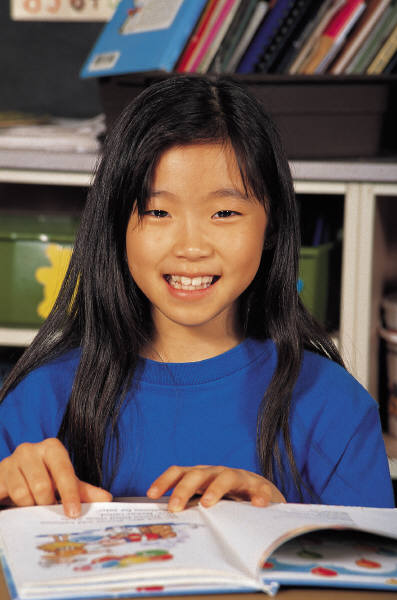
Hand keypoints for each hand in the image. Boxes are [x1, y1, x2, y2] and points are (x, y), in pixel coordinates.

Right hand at [0, 438, 111, 517]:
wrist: (14, 478)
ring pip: (24, 493)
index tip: (73, 513)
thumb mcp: (64, 482)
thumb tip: (106, 499)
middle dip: (47, 504)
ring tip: (35, 508)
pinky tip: (21, 509)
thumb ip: (84, 491)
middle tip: (50, 513)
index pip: (63, 470)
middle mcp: (30, 449)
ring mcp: (11, 461)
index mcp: (51, 448)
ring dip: (31, 507)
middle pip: (42, 484)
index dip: (70, 493)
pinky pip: (8, 495)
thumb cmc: (44, 478)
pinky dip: (17, 507)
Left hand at [146, 465, 285, 511]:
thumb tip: (165, 525)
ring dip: (215, 489)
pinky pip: (259, 489)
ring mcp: (238, 477)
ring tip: (207, 504)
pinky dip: (257, 495)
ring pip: (226, 477)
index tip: (151, 494)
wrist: (261, 492)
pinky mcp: (259, 486)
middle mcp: (217, 473)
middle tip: (174, 507)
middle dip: (184, 489)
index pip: (179, 472)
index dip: (164, 481)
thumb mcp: (206, 500)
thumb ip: (190, 508)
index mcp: (201, 476)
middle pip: (197, 474)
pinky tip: (257, 505)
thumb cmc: (228, 499)